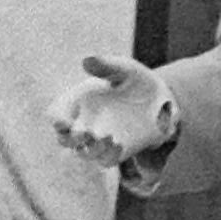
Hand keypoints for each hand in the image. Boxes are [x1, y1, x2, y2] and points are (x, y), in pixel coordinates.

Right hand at [50, 53, 177, 168]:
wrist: (164, 100)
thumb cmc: (137, 81)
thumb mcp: (124, 70)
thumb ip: (105, 67)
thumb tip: (87, 60)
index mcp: (78, 104)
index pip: (56, 115)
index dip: (56, 119)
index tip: (61, 121)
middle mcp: (84, 124)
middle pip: (65, 139)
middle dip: (69, 139)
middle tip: (83, 133)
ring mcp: (99, 140)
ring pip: (84, 152)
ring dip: (91, 148)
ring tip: (108, 137)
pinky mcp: (116, 151)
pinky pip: (105, 159)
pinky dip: (109, 154)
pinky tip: (118, 144)